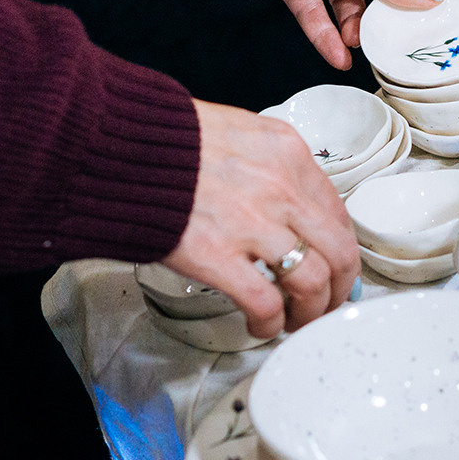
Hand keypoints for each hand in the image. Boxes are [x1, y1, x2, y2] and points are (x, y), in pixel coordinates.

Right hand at [163, 99, 360, 337]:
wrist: (117, 146)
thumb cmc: (167, 140)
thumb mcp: (237, 133)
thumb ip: (269, 165)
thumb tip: (288, 205)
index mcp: (287, 153)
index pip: (338, 211)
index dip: (341, 250)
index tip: (335, 268)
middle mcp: (280, 187)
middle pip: (339, 252)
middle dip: (339, 289)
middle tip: (325, 305)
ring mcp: (252, 222)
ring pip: (312, 282)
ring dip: (309, 312)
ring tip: (294, 322)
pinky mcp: (218, 255)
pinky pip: (265, 303)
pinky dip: (270, 324)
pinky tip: (260, 326)